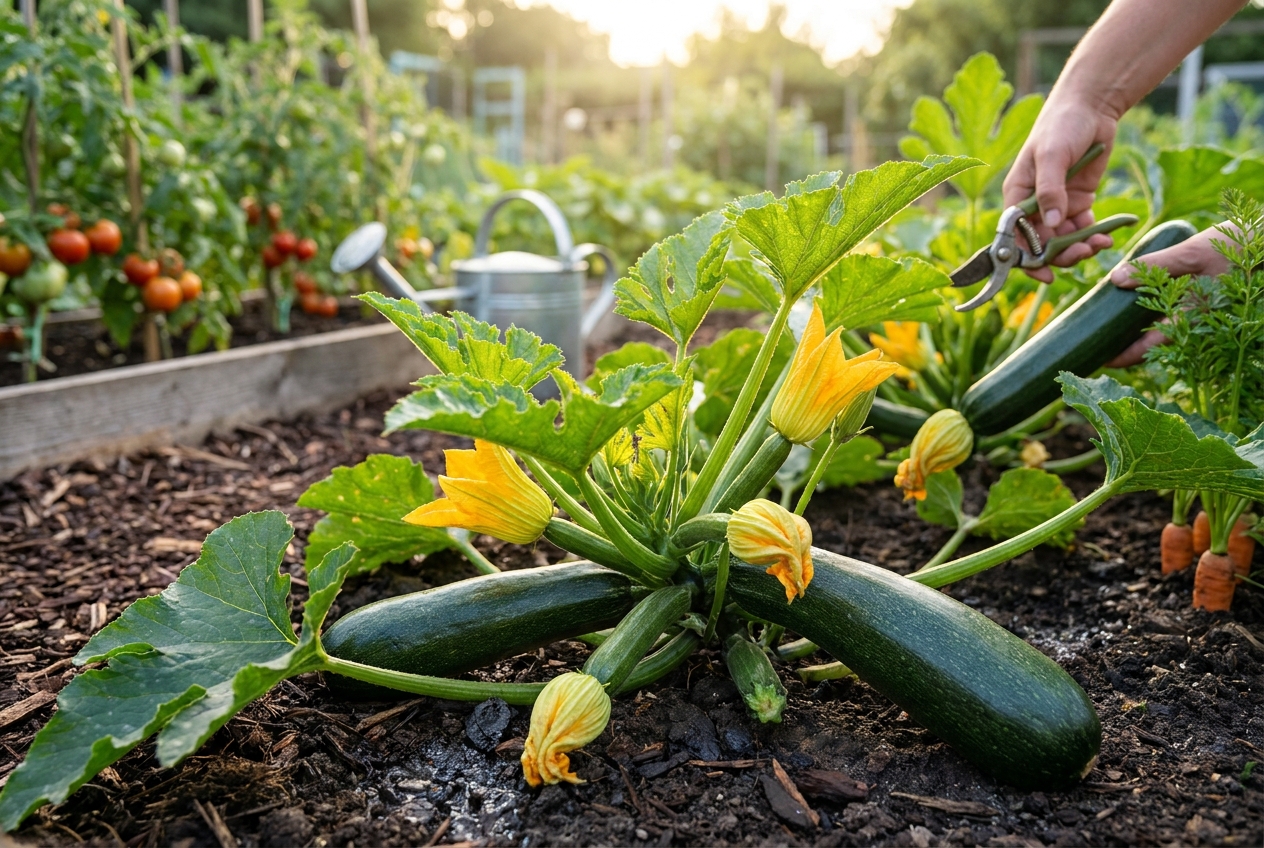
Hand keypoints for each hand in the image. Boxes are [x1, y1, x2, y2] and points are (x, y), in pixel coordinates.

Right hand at [1003, 98, 1118, 281]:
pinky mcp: (1078, 201)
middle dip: (1060, 255)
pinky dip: (1094, 236)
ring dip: (1080, 247)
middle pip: (1041, 244)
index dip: (1026, 259)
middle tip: (1083, 253)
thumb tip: (1050, 224)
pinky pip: (1083, 228)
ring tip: (1099, 245)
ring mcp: (1057, 205)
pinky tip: (1107, 236)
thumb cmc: (1061, 126)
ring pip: (1064, 240)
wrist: (1091, 108)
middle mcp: (1034, 206)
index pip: (1014, 237)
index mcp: (1017, 196)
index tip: (1044, 274)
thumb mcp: (1051, 156)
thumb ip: (1050, 191)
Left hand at [1105, 225, 1233, 366]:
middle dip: (1121, 344)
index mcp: (1191, 320)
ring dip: (1132, 328)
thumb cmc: (1235, 248)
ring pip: (1156, 327)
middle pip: (1148, 342)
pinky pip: (1168, 313)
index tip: (1096, 360)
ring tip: (1102, 323)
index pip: (1148, 348)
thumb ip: (1155, 265)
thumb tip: (1115, 280)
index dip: (1120, 357)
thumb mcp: (1192, 253)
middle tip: (1091, 342)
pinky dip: (1146, 311)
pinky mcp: (1198, 301)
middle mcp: (1193, 323)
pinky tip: (1128, 301)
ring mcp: (1195, 314)